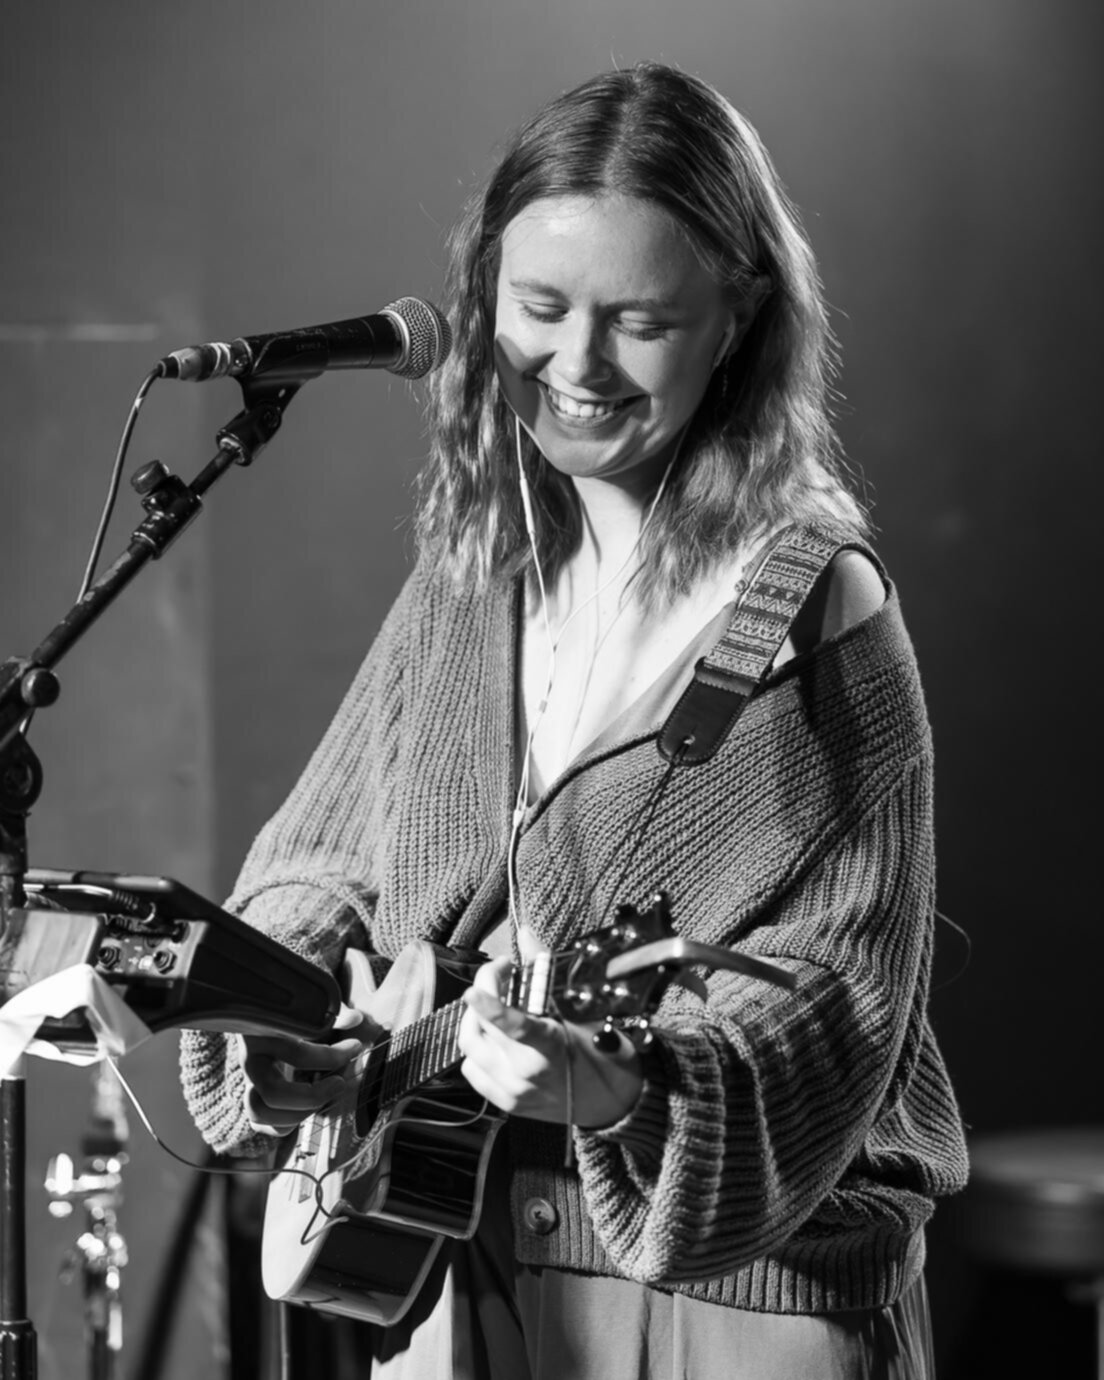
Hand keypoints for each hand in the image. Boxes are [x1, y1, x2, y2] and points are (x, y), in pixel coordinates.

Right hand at [236, 1003, 364, 1135]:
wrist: (256, 1011)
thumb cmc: (289, 1011)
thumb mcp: (308, 1007)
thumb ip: (332, 1014)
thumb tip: (357, 1019)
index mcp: (263, 1034)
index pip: (297, 1054)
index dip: (331, 1056)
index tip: (356, 1047)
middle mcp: (250, 1061)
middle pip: (273, 1093)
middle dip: (312, 1096)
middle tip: (340, 1083)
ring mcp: (247, 1081)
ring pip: (260, 1113)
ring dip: (297, 1114)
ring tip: (324, 1097)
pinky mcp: (251, 1097)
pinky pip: (260, 1124)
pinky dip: (285, 1125)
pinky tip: (309, 1106)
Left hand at [457, 928, 643, 1128]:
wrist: (613, 1102)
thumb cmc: (602, 1053)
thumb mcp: (581, 1011)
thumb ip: (546, 970)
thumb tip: (526, 936)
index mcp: (549, 1048)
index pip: (513, 1025)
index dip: (489, 1006)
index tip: (473, 990)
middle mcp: (526, 1072)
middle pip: (480, 1028)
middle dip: (483, 991)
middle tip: (500, 975)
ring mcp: (513, 1091)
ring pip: (470, 1047)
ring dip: (476, 1019)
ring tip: (495, 1005)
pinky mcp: (506, 1102)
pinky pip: (472, 1070)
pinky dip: (478, 1049)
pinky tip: (495, 1038)